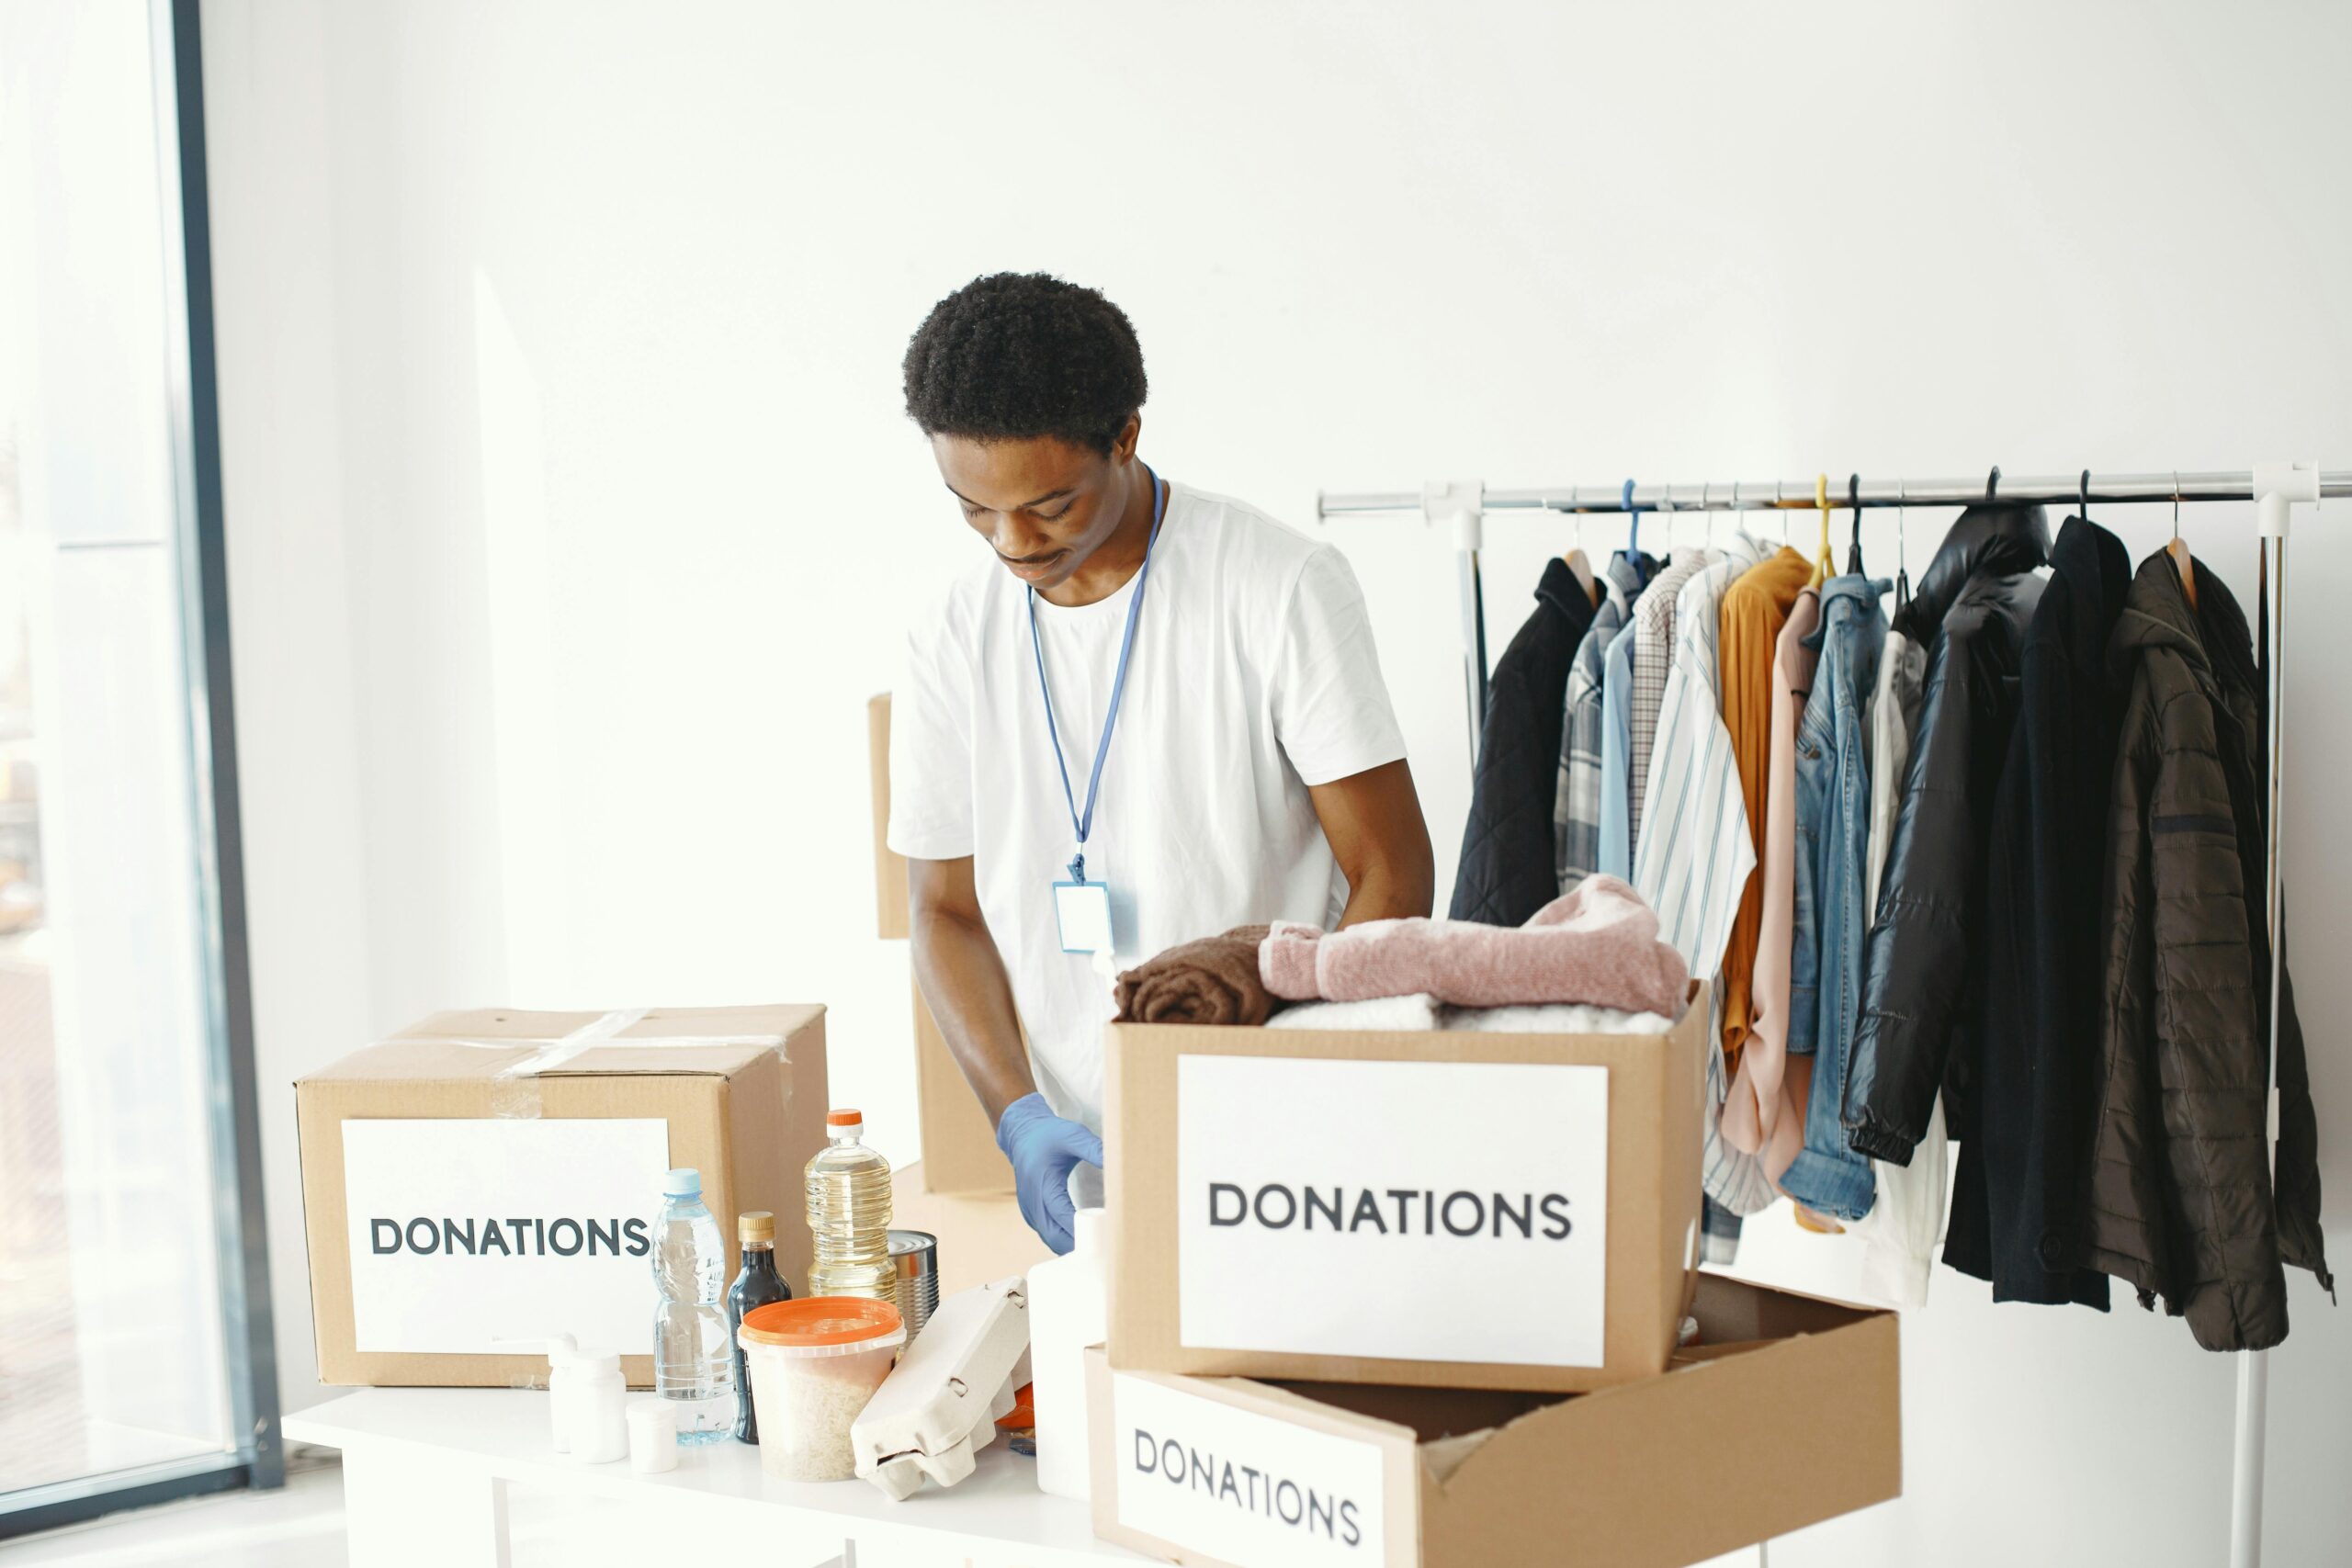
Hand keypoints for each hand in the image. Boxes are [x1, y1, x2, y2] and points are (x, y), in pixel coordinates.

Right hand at [995, 1092, 1102, 1254]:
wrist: (1022, 1136)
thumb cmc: (1048, 1135)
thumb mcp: (1072, 1136)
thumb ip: (1094, 1149)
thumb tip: (1118, 1163)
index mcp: (1042, 1183)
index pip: (1061, 1214)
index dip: (1080, 1228)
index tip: (1103, 1235)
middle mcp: (1033, 1202)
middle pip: (1054, 1236)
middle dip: (1077, 1245)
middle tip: (1105, 1247)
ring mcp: (1030, 1211)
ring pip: (1050, 1239)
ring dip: (1070, 1246)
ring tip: (1098, 1246)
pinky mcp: (1032, 1214)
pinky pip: (1047, 1234)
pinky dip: (1063, 1240)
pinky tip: (1082, 1240)